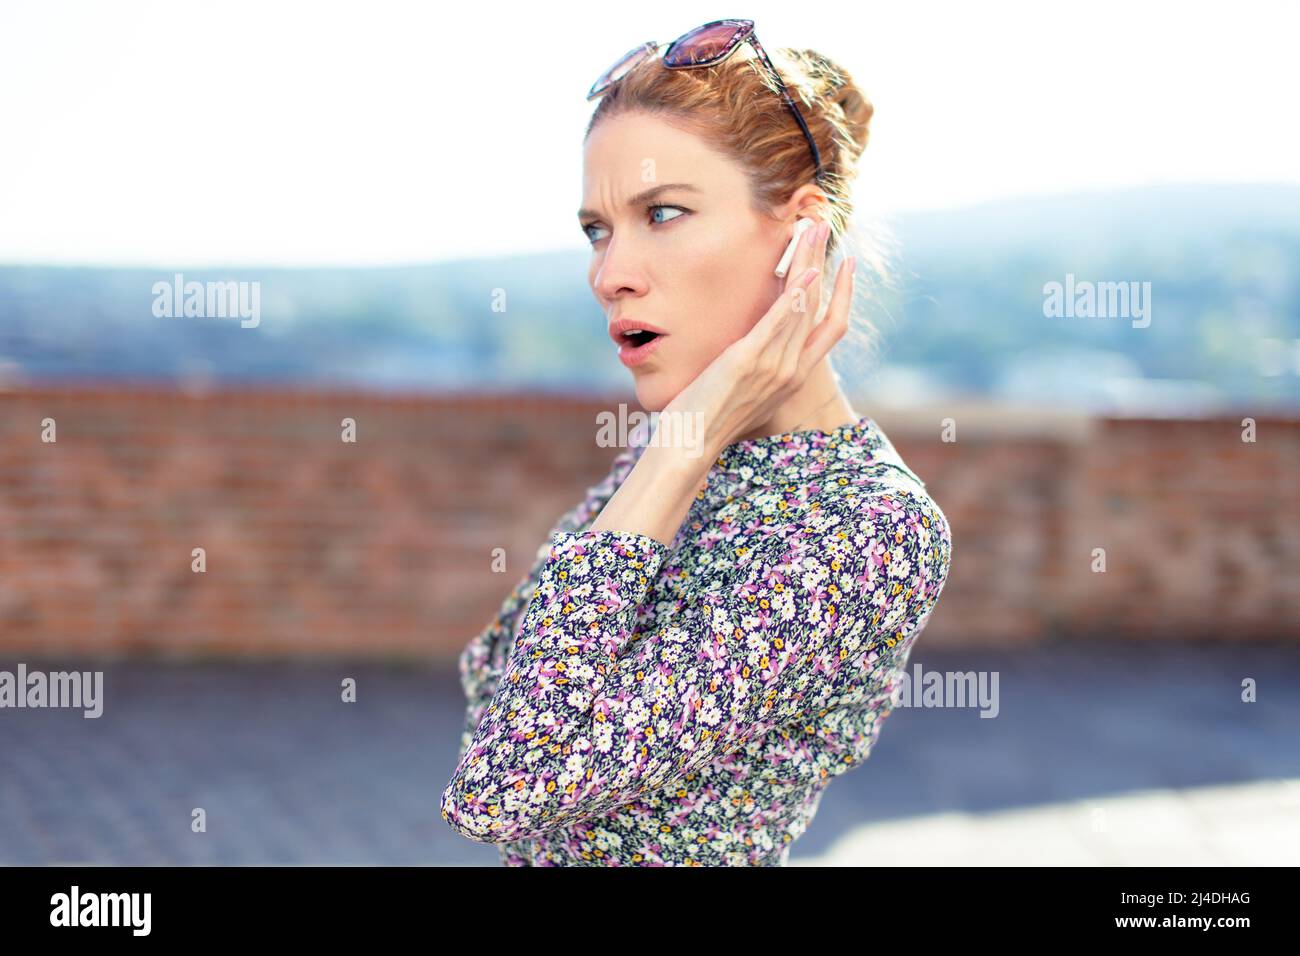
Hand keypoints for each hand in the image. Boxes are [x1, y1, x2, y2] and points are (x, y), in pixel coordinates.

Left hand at [660, 219, 855, 457]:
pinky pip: (778, 323)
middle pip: (819, 305)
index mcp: (794, 376)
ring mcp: (773, 365)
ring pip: (803, 306)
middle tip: (823, 224)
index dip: (844, 294)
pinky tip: (803, 271)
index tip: (847, 265)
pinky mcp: (748, 360)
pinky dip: (794, 296)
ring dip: (809, 262)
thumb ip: (758, 365)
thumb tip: (754, 344)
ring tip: (812, 228)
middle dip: (823, 260)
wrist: (690, 445)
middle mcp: (791, 369)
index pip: (833, 328)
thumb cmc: (709, 419)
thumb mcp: (744, 389)